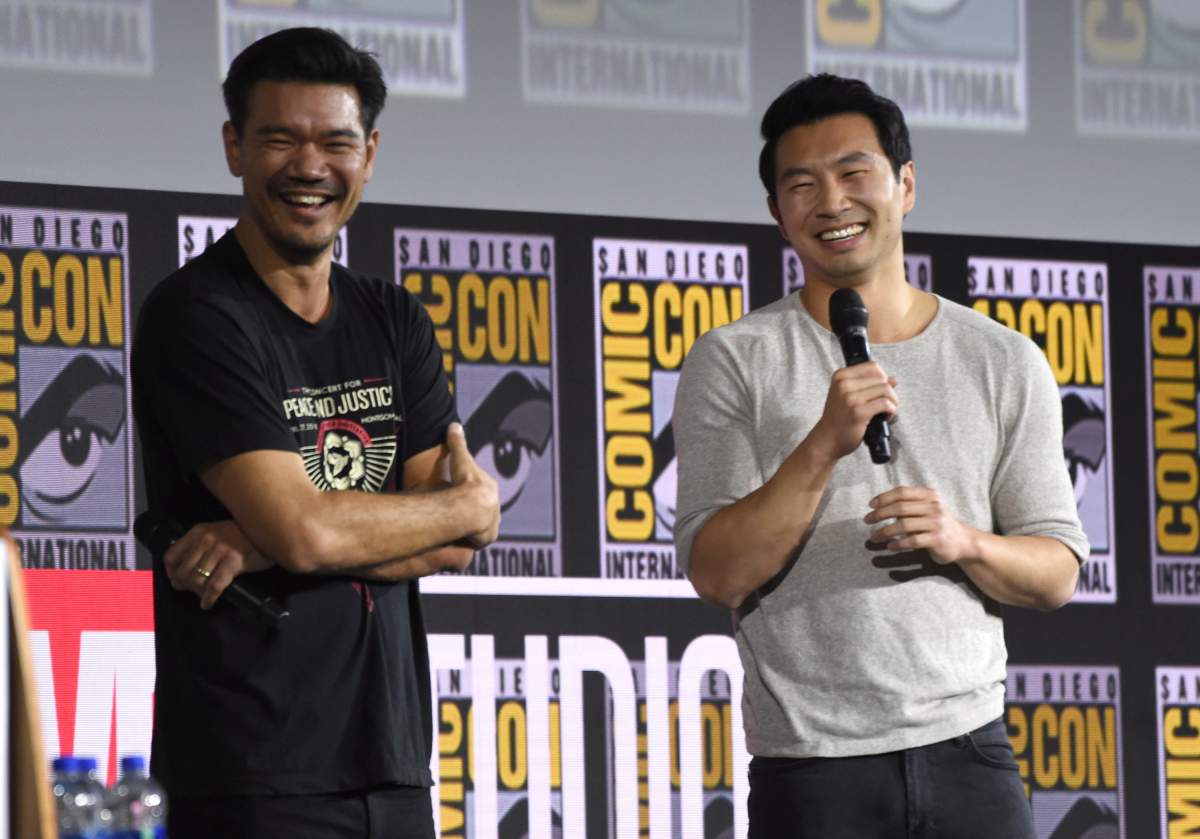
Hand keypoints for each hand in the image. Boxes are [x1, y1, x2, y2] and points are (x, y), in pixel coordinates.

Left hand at [163, 520, 273, 609]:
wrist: (270, 532)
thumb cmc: (242, 536)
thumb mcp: (215, 534)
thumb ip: (198, 548)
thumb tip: (179, 575)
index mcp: (198, 531)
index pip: (171, 557)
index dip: (171, 573)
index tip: (178, 580)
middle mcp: (206, 539)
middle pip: (182, 572)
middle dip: (185, 585)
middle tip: (193, 591)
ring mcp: (220, 550)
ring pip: (197, 580)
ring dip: (198, 593)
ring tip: (203, 596)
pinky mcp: (233, 561)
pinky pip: (214, 586)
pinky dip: (209, 598)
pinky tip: (208, 603)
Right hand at [445, 422, 499, 547]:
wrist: (472, 507)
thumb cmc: (466, 481)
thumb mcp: (459, 459)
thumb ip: (457, 443)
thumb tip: (454, 424)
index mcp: (489, 488)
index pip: (478, 488)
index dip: (468, 490)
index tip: (459, 491)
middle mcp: (495, 506)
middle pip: (482, 507)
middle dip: (471, 510)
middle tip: (457, 512)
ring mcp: (492, 523)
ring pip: (480, 525)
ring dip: (471, 527)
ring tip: (457, 528)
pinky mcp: (487, 537)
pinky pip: (477, 539)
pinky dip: (469, 538)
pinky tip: (459, 537)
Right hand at [808, 363, 897, 460]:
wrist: (826, 440)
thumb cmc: (839, 419)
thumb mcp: (848, 396)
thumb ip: (869, 386)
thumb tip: (893, 379)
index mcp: (840, 376)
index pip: (873, 366)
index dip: (882, 378)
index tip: (881, 391)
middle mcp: (844, 384)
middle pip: (881, 378)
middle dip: (889, 392)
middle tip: (884, 405)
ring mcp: (850, 398)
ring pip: (886, 390)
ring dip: (892, 402)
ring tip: (885, 411)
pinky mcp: (858, 412)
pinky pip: (885, 404)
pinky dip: (891, 411)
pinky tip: (885, 417)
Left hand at [863, 486, 978, 565]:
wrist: (963, 541)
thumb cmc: (937, 523)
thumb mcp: (926, 508)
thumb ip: (907, 504)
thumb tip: (878, 506)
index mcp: (929, 495)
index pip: (902, 492)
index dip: (884, 497)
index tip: (871, 505)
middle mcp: (934, 506)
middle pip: (900, 508)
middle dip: (879, 514)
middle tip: (867, 521)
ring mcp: (937, 523)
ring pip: (903, 525)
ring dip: (884, 531)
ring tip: (874, 536)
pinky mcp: (937, 539)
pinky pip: (912, 541)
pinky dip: (898, 544)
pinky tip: (890, 546)